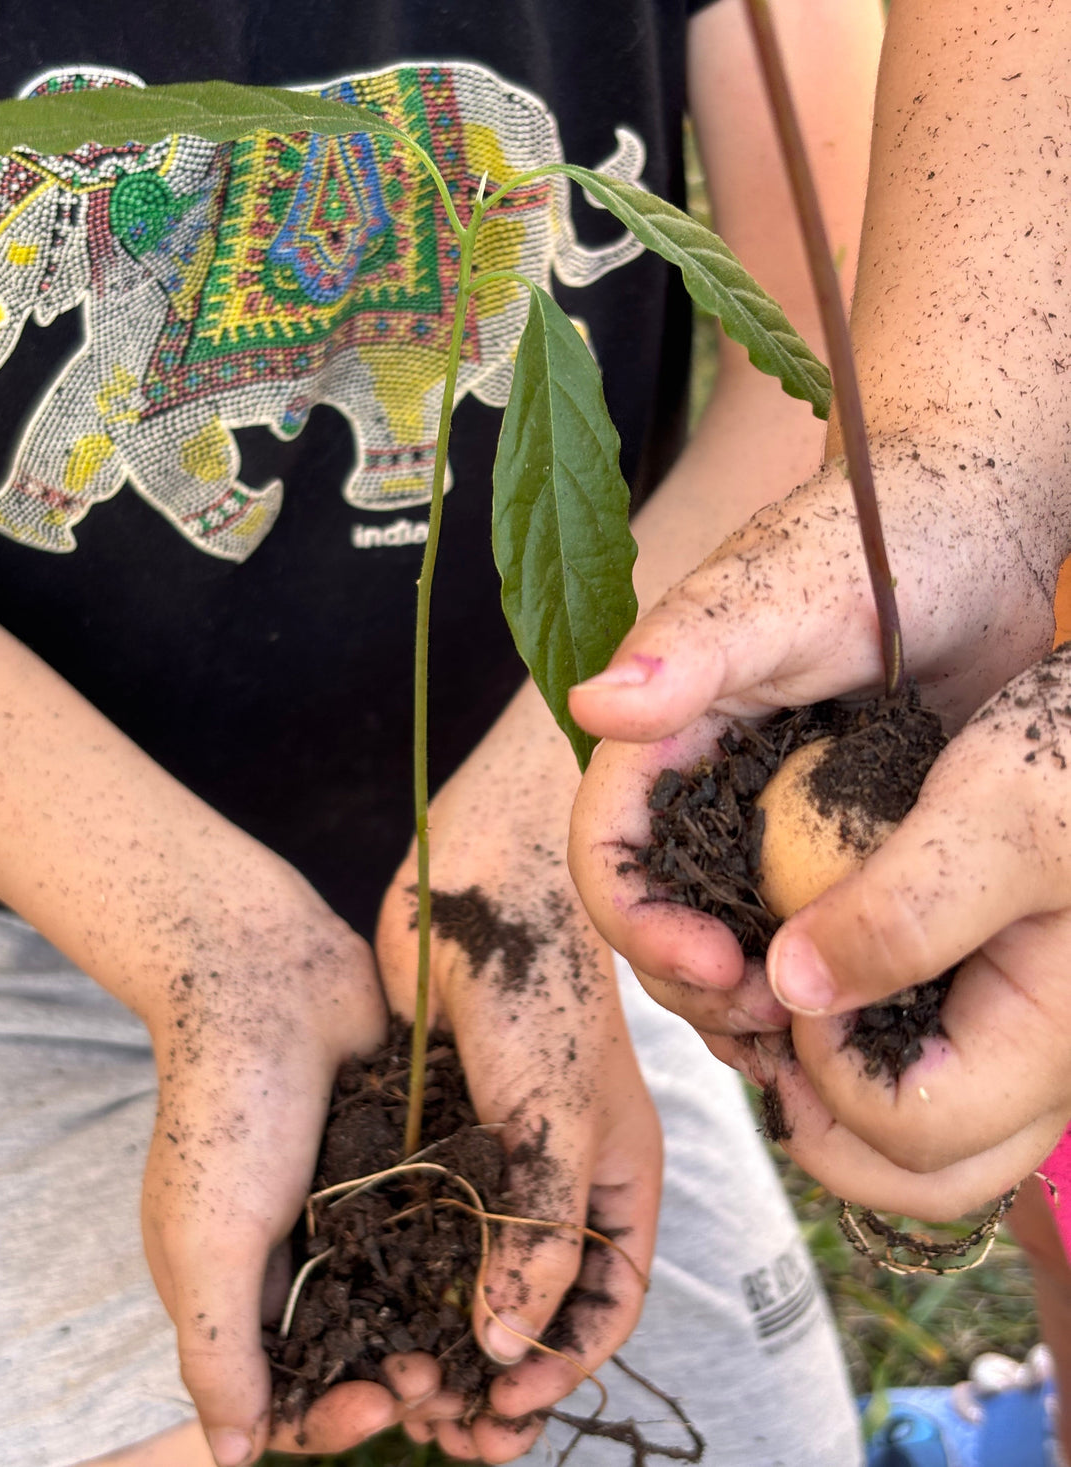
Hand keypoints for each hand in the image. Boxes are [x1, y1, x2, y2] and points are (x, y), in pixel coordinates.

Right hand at [137, 854, 426, 1465]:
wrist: (267, 978)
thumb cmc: (226, 1112)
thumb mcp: (206, 1243)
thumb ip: (217, 1350)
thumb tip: (234, 1458)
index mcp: (233, 1285)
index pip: (283, 1390)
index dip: (329, 1416)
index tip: (380, 1404)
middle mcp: (292, 1254)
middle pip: (351, 1351)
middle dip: (394, 1379)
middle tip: (439, 1384)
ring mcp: (346, 1207)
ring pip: (399, 1296)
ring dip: (435, 1331)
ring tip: (477, 1343)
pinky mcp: (392, 1161)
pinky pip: (429, 1227)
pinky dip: (454, 1262)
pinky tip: (495, 1277)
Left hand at [376, 685, 661, 1463]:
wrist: (475, 876)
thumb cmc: (543, 981)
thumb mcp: (558, 1112)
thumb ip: (541, 1226)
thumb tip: (503, 1342)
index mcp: (616, 1171)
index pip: (609, 1298)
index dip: (565, 1364)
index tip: (504, 1409)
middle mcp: (557, 1173)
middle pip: (540, 1302)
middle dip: (501, 1370)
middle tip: (446, 1429)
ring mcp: (492, 1151)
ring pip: (473, 1271)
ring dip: (443, 1334)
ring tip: (398, 1390)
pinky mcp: (431, 1127)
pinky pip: (420, 1218)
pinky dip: (402, 1272)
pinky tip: (365, 1308)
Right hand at [569, 447, 1066, 1216]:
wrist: (980, 527)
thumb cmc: (882, 534)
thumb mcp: (787, 589)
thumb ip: (694, 644)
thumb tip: (593, 704)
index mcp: (666, 730)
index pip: (609, 849)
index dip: (639, 921)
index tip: (713, 962)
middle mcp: (704, 781)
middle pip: (658, 913)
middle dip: (694, 979)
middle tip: (774, 1019)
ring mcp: (770, 814)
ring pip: (725, 933)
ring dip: (747, 998)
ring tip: (807, 1041)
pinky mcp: (835, 835)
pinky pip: (804, 926)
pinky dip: (812, 978)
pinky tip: (852, 1013)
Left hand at [738, 645, 1070, 1217]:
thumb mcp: (1000, 816)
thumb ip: (903, 914)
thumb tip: (794, 989)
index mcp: (1048, 1043)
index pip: (910, 1134)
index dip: (825, 1071)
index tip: (790, 972)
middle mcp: (1039, 1066)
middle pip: (912, 1171)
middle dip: (814, 1116)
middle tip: (761, 1022)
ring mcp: (1020, 1042)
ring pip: (914, 1133)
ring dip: (828, 1091)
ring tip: (778, 997)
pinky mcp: (996, 1000)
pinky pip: (919, 1064)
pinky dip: (855, 1044)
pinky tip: (814, 965)